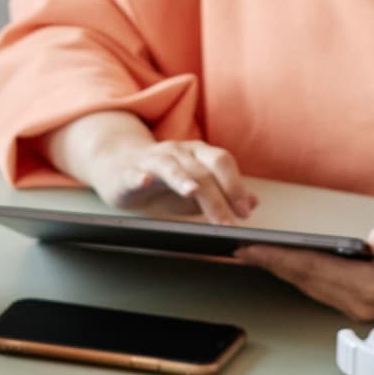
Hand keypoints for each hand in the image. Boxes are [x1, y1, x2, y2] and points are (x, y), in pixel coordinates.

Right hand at [78, 132, 256, 224]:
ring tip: (194, 193)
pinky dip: (139, 176)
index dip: (235, 185)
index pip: (222, 163)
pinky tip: (143, 181)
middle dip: (218, 196)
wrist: (119, 167)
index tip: (245, 212)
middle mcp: (178, 152)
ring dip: (183, 179)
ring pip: (171, 166)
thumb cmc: (163, 181)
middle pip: (201, 170)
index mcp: (198, 154)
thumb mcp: (197, 189)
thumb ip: (223, 194)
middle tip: (228, 222)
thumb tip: (254, 203)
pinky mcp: (129, 171)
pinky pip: (134, 172)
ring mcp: (152, 159)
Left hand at [240, 215, 373, 318]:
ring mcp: (360, 307)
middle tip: (239, 249)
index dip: (279, 257)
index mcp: (371, 286)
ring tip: (254, 254)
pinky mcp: (362, 304)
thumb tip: (373, 241)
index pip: (313, 269)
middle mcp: (361, 303)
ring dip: (282, 271)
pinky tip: (286, 263)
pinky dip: (300, 275)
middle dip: (271, 264)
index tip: (251, 248)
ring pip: (310, 287)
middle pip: (305, 281)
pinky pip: (322, 289)